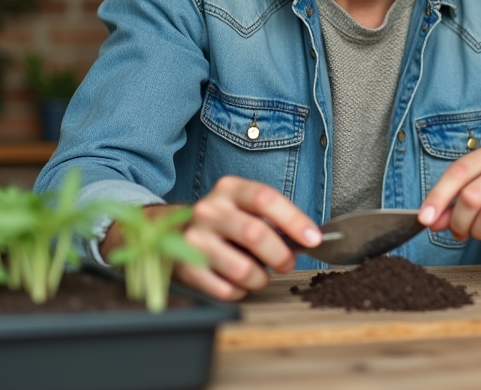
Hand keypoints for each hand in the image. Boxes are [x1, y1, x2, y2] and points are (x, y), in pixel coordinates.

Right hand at [101, 176, 321, 300]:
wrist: (166, 231)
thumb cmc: (220, 221)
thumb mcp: (240, 206)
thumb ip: (269, 218)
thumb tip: (306, 239)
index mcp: (228, 189)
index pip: (266, 199)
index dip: (294, 220)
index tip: (314, 239)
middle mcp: (208, 210)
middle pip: (255, 234)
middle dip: (280, 255)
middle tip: (287, 263)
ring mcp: (193, 239)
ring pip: (242, 268)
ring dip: (260, 278)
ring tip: (259, 275)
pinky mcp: (184, 267)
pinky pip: (225, 289)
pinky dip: (239, 291)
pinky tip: (237, 282)